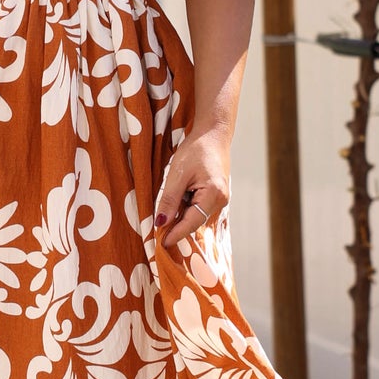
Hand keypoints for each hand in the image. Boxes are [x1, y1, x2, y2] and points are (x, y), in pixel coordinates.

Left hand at [156, 120, 231, 252]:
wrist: (213, 135)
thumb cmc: (196, 150)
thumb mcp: (177, 174)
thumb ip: (169, 200)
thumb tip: (161, 223)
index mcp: (213, 195)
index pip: (191, 223)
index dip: (175, 234)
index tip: (161, 244)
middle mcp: (221, 201)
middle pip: (195, 222)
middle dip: (176, 227)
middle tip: (157, 231)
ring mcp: (221, 199)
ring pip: (197, 216)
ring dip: (181, 217)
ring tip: (165, 214)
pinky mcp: (217, 196)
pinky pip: (200, 209)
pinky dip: (186, 209)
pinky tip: (176, 203)